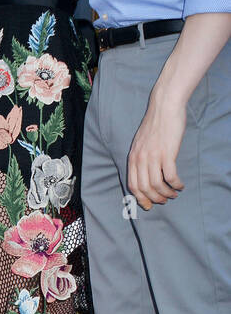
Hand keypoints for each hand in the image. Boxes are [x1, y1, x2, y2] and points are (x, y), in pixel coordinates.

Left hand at [127, 95, 184, 209]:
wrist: (164, 107)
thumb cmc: (155, 125)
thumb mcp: (141, 142)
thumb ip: (140, 157)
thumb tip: (145, 173)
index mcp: (133, 157)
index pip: (132, 185)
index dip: (140, 198)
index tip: (148, 205)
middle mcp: (140, 158)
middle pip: (144, 188)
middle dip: (155, 199)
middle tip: (164, 201)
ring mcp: (153, 156)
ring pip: (157, 185)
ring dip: (166, 193)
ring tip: (174, 194)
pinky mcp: (167, 153)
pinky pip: (170, 176)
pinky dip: (176, 185)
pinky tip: (180, 185)